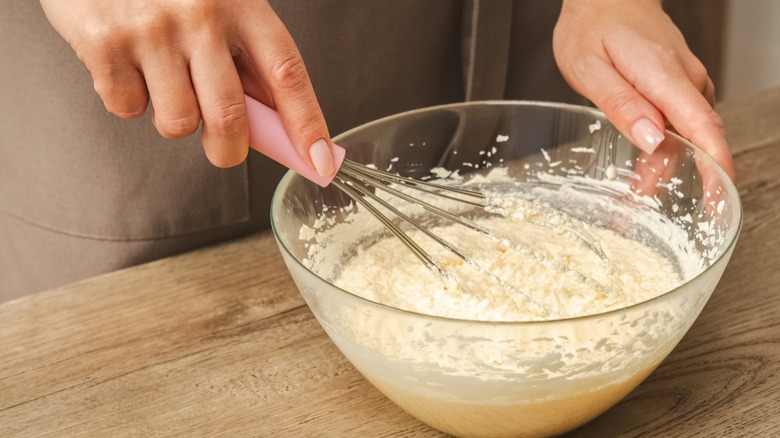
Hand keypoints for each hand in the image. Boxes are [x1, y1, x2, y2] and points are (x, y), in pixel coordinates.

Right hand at [39, 0, 335, 174]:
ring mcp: (153, 30)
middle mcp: (202, 16)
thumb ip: (247, 61)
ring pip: (178, 123)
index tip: (319, 162)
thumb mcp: (223, 9)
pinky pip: (128, 109)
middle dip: (228, 149)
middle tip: (223, 147)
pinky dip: (129, 100)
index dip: (306, 124)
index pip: (287, 75)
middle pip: (230, 117)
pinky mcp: (106, 44)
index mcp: (243, 5)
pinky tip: (130, 65)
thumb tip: (275, 128)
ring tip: (163, 80)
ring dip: (173, 118)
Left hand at [553, 0, 734, 180]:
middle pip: (697, 136)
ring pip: (687, 131)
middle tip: (646, 199)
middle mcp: (686, 78)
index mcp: (664, 75)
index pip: (703, 127)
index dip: (715, 167)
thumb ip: (622, 106)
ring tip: (636, 188)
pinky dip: (666, 143)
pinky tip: (645, 162)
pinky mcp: (680, 83)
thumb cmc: (591, 28)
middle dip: (683, 174)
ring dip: (668, 161)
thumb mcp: (590, 70)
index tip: (718, 198)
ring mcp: (687, 79)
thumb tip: (652, 141)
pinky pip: (680, 120)